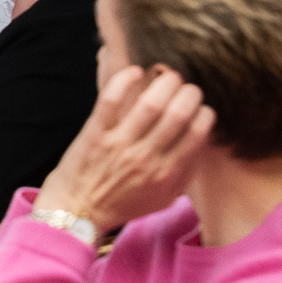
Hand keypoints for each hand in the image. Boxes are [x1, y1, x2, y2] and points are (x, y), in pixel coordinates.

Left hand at [35, 66, 216, 231]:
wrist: (78, 210)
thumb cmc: (122, 203)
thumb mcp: (164, 197)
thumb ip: (186, 172)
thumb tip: (202, 138)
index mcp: (166, 174)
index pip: (197, 133)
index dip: (204, 112)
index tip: (200, 107)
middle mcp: (145, 159)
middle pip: (177, 114)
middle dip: (189, 92)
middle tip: (187, 87)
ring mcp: (119, 145)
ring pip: (149, 104)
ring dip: (164, 82)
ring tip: (167, 76)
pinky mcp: (95, 133)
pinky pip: (111, 99)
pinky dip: (125, 80)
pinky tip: (135, 72)